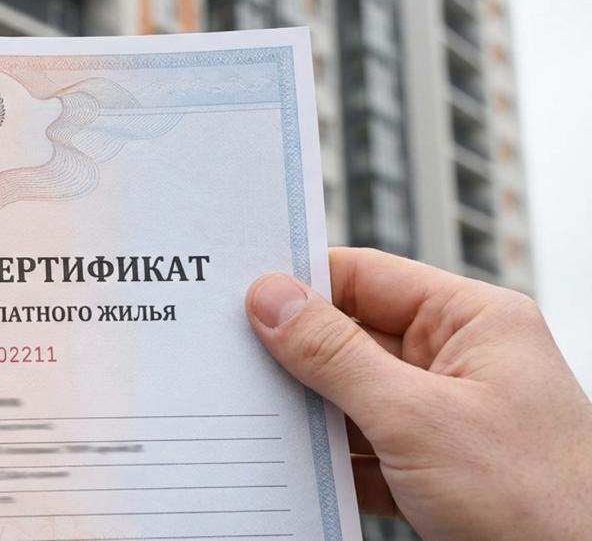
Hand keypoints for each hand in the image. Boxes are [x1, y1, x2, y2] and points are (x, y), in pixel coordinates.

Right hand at [247, 247, 591, 540]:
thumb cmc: (542, 500)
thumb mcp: (417, 417)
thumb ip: (336, 355)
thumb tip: (273, 300)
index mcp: (473, 322)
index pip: (368, 277)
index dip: (303, 282)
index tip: (240, 294)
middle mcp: (460, 360)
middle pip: (352, 337)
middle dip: (296, 356)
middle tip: (233, 362)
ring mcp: (445, 418)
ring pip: (351, 397)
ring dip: (310, 415)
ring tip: (259, 420)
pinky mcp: (432, 469)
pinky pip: (363, 449)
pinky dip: (330, 462)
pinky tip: (298, 470)